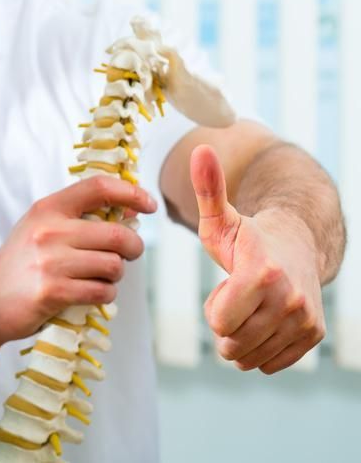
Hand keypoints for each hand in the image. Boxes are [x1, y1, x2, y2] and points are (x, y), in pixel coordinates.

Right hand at [0, 176, 155, 347]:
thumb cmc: (20, 264)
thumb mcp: (42, 229)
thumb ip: (81, 218)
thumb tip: (132, 206)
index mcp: (47, 209)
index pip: (98, 188)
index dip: (131, 192)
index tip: (148, 204)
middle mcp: (49, 231)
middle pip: (117, 234)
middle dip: (133, 248)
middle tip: (128, 256)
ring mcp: (51, 262)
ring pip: (113, 266)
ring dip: (114, 276)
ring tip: (98, 278)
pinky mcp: (53, 291)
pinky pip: (101, 291)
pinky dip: (104, 295)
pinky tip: (90, 294)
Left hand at [192, 145, 324, 373]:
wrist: (297, 246)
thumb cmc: (247, 235)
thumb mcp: (220, 215)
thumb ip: (208, 189)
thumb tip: (200, 149)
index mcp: (262, 273)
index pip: (219, 322)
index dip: (215, 306)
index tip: (227, 283)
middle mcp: (290, 299)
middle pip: (232, 342)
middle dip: (225, 323)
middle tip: (236, 296)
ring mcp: (305, 320)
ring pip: (248, 356)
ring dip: (240, 337)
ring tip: (249, 306)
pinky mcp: (313, 336)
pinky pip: (268, 363)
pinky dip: (259, 348)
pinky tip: (263, 320)